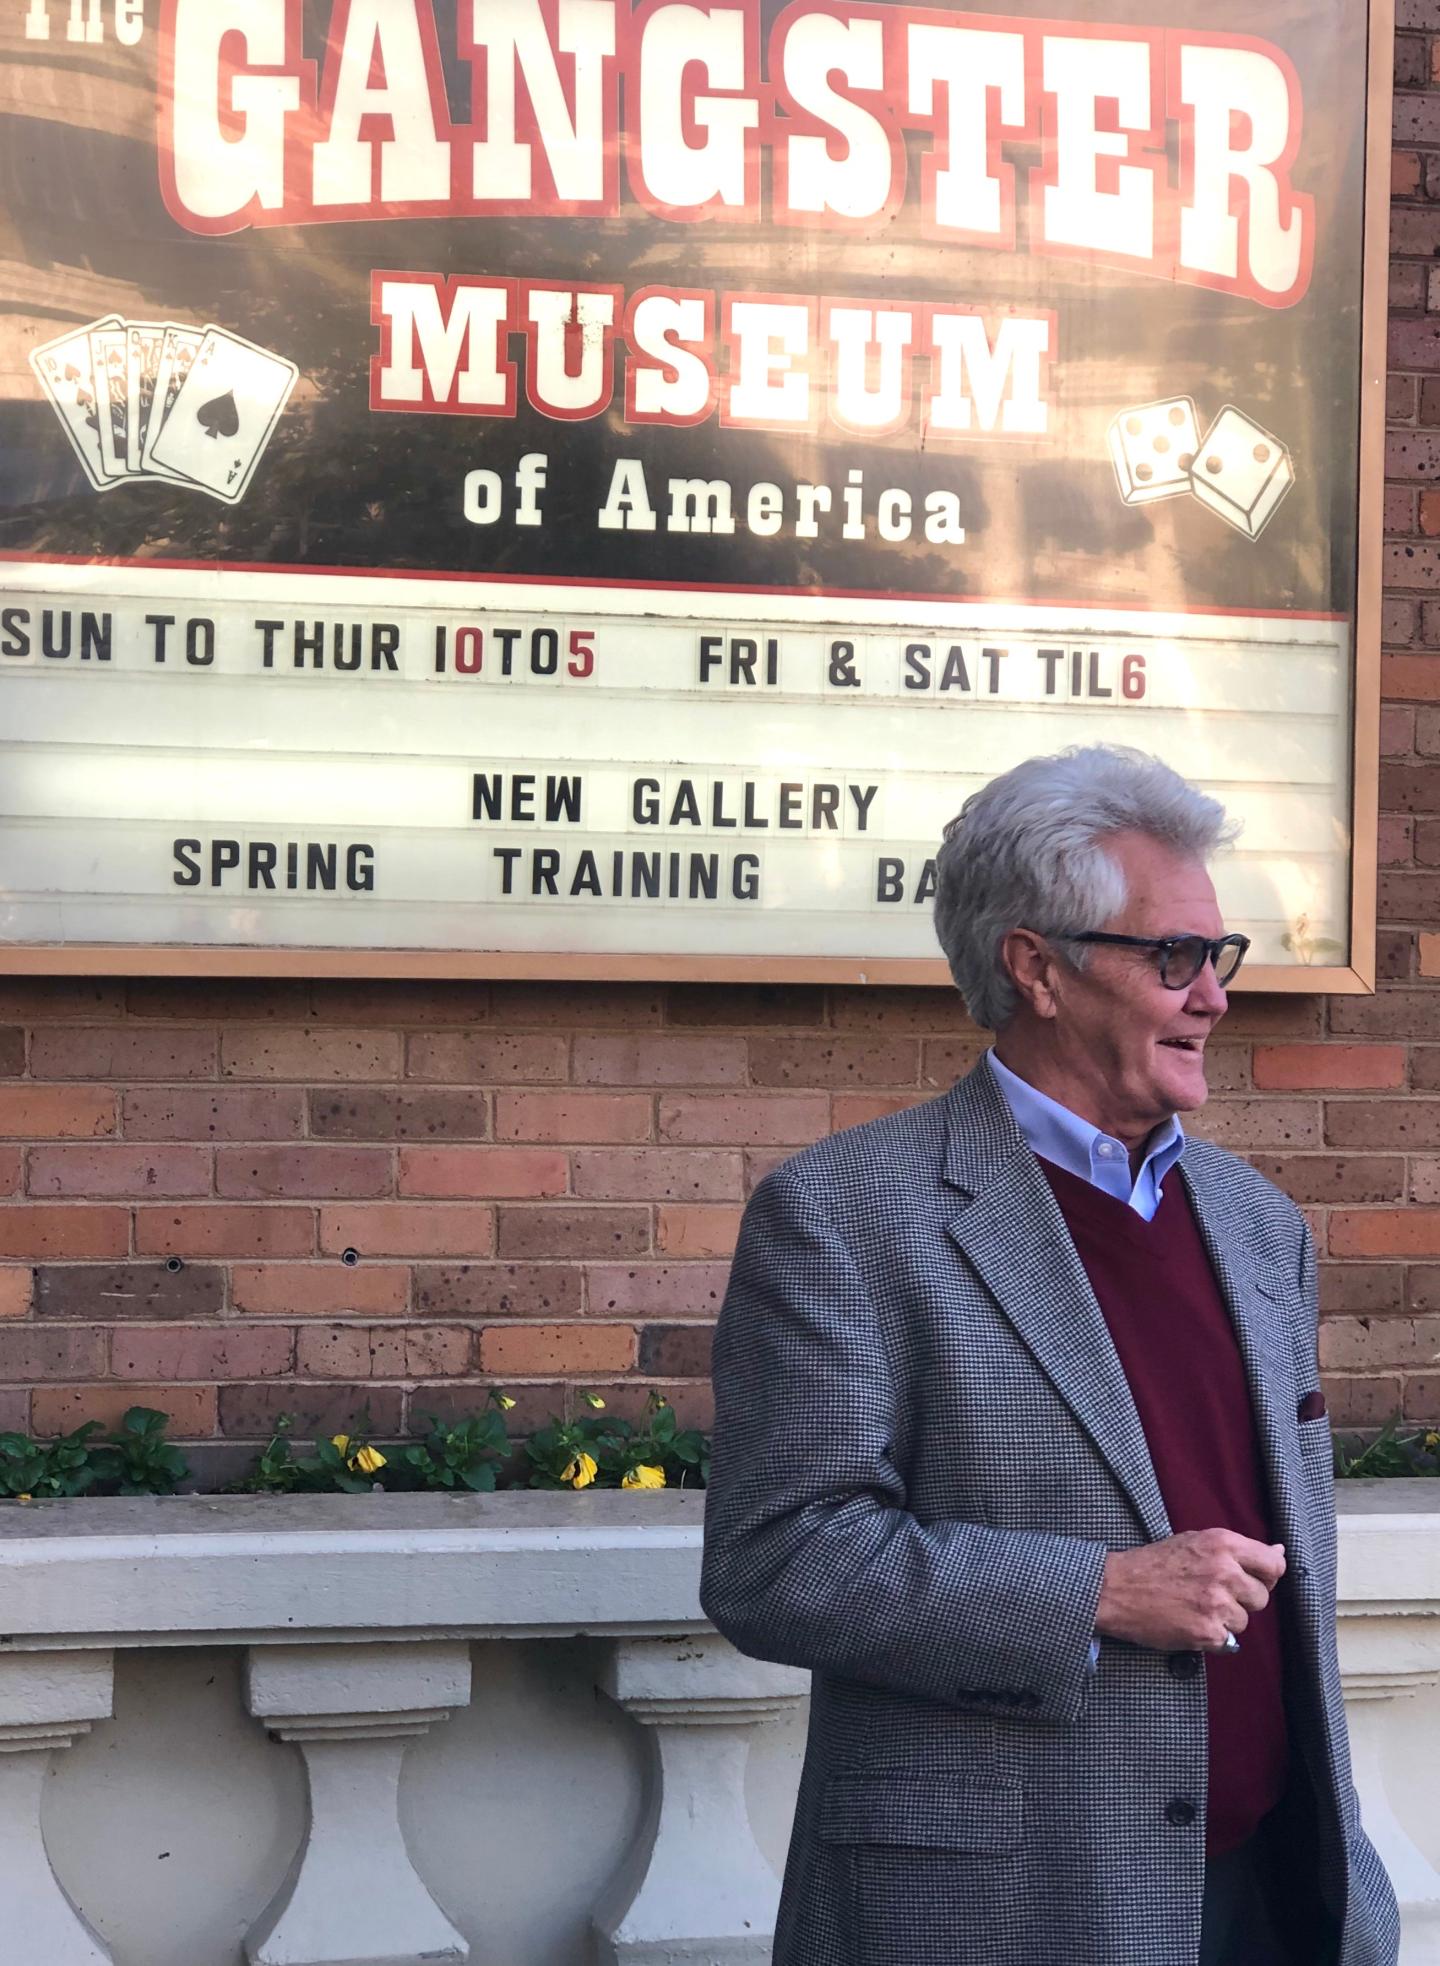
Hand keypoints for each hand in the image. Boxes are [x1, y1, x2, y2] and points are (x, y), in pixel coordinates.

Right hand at [1094, 1529, 1285, 1652]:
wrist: (1116, 1588)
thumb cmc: (1153, 1563)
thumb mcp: (1195, 1542)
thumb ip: (1237, 1550)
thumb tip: (1280, 1552)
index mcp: (1222, 1544)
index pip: (1274, 1564)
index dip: (1267, 1575)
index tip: (1253, 1580)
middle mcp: (1224, 1571)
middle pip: (1262, 1597)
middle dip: (1242, 1600)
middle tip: (1212, 1595)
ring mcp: (1216, 1603)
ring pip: (1245, 1621)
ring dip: (1226, 1620)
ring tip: (1196, 1609)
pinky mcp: (1207, 1631)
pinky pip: (1229, 1640)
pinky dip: (1212, 1637)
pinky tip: (1190, 1623)